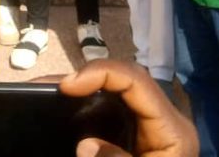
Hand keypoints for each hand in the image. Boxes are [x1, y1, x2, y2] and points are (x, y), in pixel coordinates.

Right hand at [59, 60, 197, 156]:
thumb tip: (85, 145)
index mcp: (171, 130)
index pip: (137, 81)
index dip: (101, 73)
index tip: (67, 86)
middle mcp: (161, 119)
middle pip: (124, 80)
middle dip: (87, 77)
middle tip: (49, 88)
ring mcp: (148, 125)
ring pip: (115, 92)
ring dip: (83, 90)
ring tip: (47, 93)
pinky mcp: (135, 134)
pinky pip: (110, 109)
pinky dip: (86, 107)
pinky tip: (63, 110)